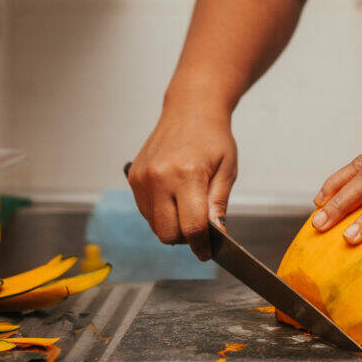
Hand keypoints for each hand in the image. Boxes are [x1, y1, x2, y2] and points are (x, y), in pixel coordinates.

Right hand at [127, 103, 236, 260]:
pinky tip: (173, 197)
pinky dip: (159, 213)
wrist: (190, 109)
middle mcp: (160, 177)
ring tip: (187, 206)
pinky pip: (145, 211)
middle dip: (185, 239)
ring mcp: (143, 178)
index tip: (206, 252)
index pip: (192, 227)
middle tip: (199, 229)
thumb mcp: (227, 169)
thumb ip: (218, 204)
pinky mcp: (134, 177)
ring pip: (154, 226)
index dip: (201, 246)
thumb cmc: (212, 137)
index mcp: (187, 175)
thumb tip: (216, 235)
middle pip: (168, 233)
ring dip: (171, 226)